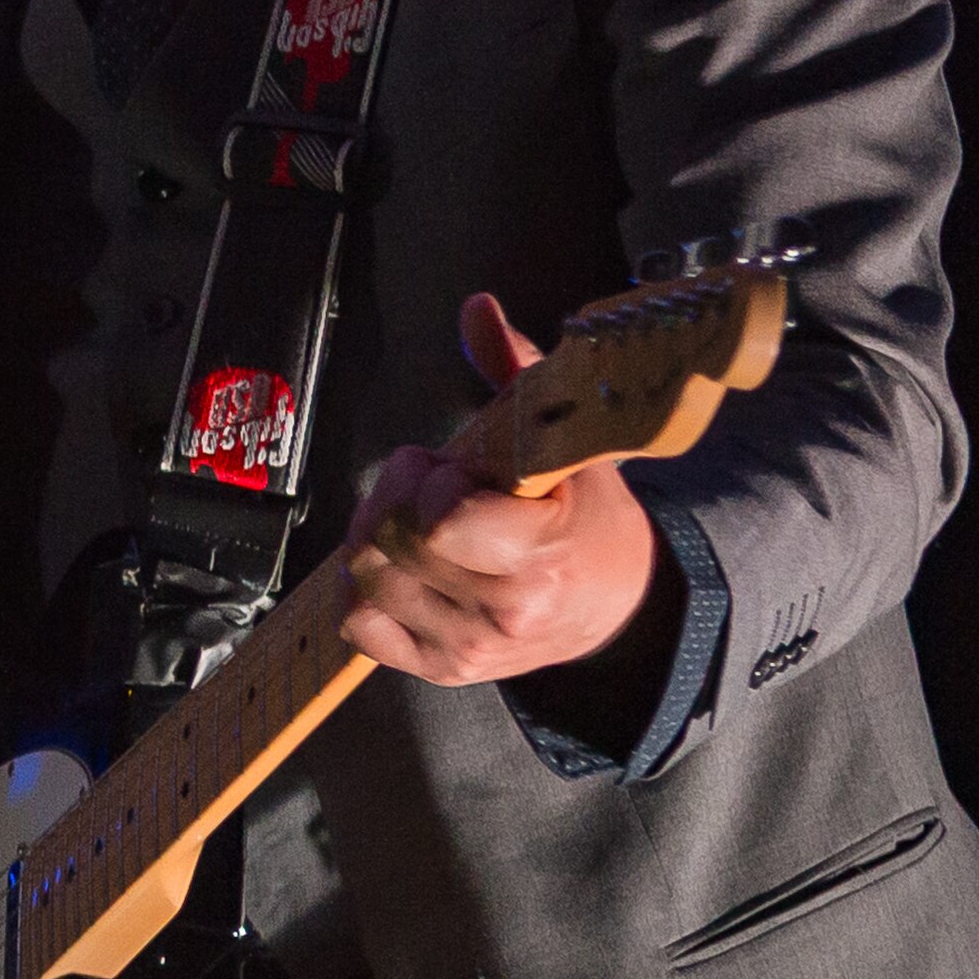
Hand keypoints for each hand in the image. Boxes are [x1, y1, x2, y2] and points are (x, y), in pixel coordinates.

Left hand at [339, 292, 655, 685]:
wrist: (617, 605)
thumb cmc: (586, 515)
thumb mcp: (565, 438)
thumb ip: (514, 369)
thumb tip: (477, 309)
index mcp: (541, 554)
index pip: (440, 520)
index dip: (434, 481)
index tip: (459, 469)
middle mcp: (503, 611)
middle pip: (385, 539)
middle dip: (396, 494)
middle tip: (433, 484)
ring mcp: (468, 647)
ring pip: (364, 576)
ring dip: (380, 534)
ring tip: (423, 521)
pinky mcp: (441, 670)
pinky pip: (360, 625)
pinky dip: (367, 589)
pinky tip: (405, 563)